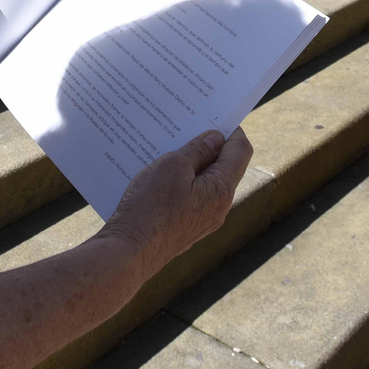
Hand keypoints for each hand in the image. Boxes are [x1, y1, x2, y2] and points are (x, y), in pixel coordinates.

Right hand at [95, 128, 252, 283]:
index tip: (215, 115)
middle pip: (224, 167)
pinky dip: (182, 183)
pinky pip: (191, 198)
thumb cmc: (150, 207)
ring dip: (192, 165)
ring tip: (169, 150)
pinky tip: (160, 176)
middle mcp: (219, 208)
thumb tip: (216, 138)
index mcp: (222, 190)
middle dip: (208, 146)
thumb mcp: (173, 166)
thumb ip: (198, 150)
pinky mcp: (186, 228)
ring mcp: (203, 221)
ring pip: (205, 183)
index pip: (241, 151)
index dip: (232, 130)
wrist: (128, 252)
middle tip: (187, 128)